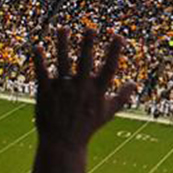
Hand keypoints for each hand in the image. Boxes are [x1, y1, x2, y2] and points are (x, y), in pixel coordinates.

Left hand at [31, 29, 135, 149]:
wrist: (63, 144)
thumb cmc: (87, 127)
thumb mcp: (107, 113)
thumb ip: (121, 97)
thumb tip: (134, 84)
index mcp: (96, 92)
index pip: (109, 69)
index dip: (114, 52)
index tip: (118, 35)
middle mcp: (80, 88)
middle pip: (85, 62)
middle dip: (88, 45)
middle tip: (90, 28)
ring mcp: (62, 90)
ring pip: (62, 62)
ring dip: (62, 45)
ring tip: (63, 28)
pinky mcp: (46, 92)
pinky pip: (42, 73)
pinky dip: (39, 60)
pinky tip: (37, 46)